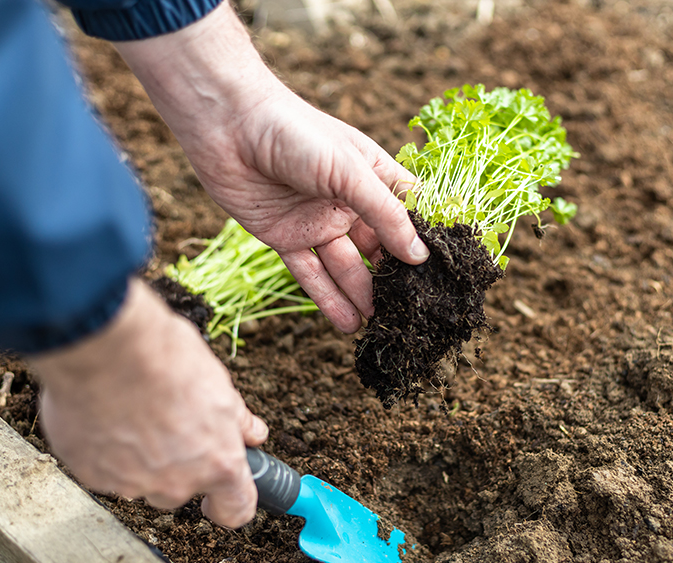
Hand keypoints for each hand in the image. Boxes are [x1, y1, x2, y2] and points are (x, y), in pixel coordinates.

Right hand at [30, 278, 267, 527]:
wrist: (106, 346)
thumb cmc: (165, 358)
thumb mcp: (218, 383)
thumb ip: (236, 420)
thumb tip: (252, 433)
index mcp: (218, 463)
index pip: (236, 510)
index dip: (229, 504)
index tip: (220, 498)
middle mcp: (176, 482)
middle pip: (181, 490)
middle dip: (177, 465)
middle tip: (168, 424)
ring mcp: (131, 483)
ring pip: (139, 481)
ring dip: (138, 458)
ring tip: (133, 413)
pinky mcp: (92, 474)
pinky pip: (104, 470)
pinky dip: (105, 450)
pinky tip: (105, 415)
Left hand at [115, 5, 428, 333]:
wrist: (226, 126)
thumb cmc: (295, 132)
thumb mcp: (349, 171)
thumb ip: (385, 215)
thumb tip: (419, 256)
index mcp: (372, 176)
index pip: (408, 214)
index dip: (424, 242)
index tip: (445, 276)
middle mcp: (348, 202)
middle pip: (379, 247)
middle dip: (394, 278)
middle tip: (413, 312)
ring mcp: (317, 222)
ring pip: (346, 267)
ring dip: (362, 295)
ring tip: (380, 326)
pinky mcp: (284, 238)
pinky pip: (310, 274)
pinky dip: (327, 299)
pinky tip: (347, 324)